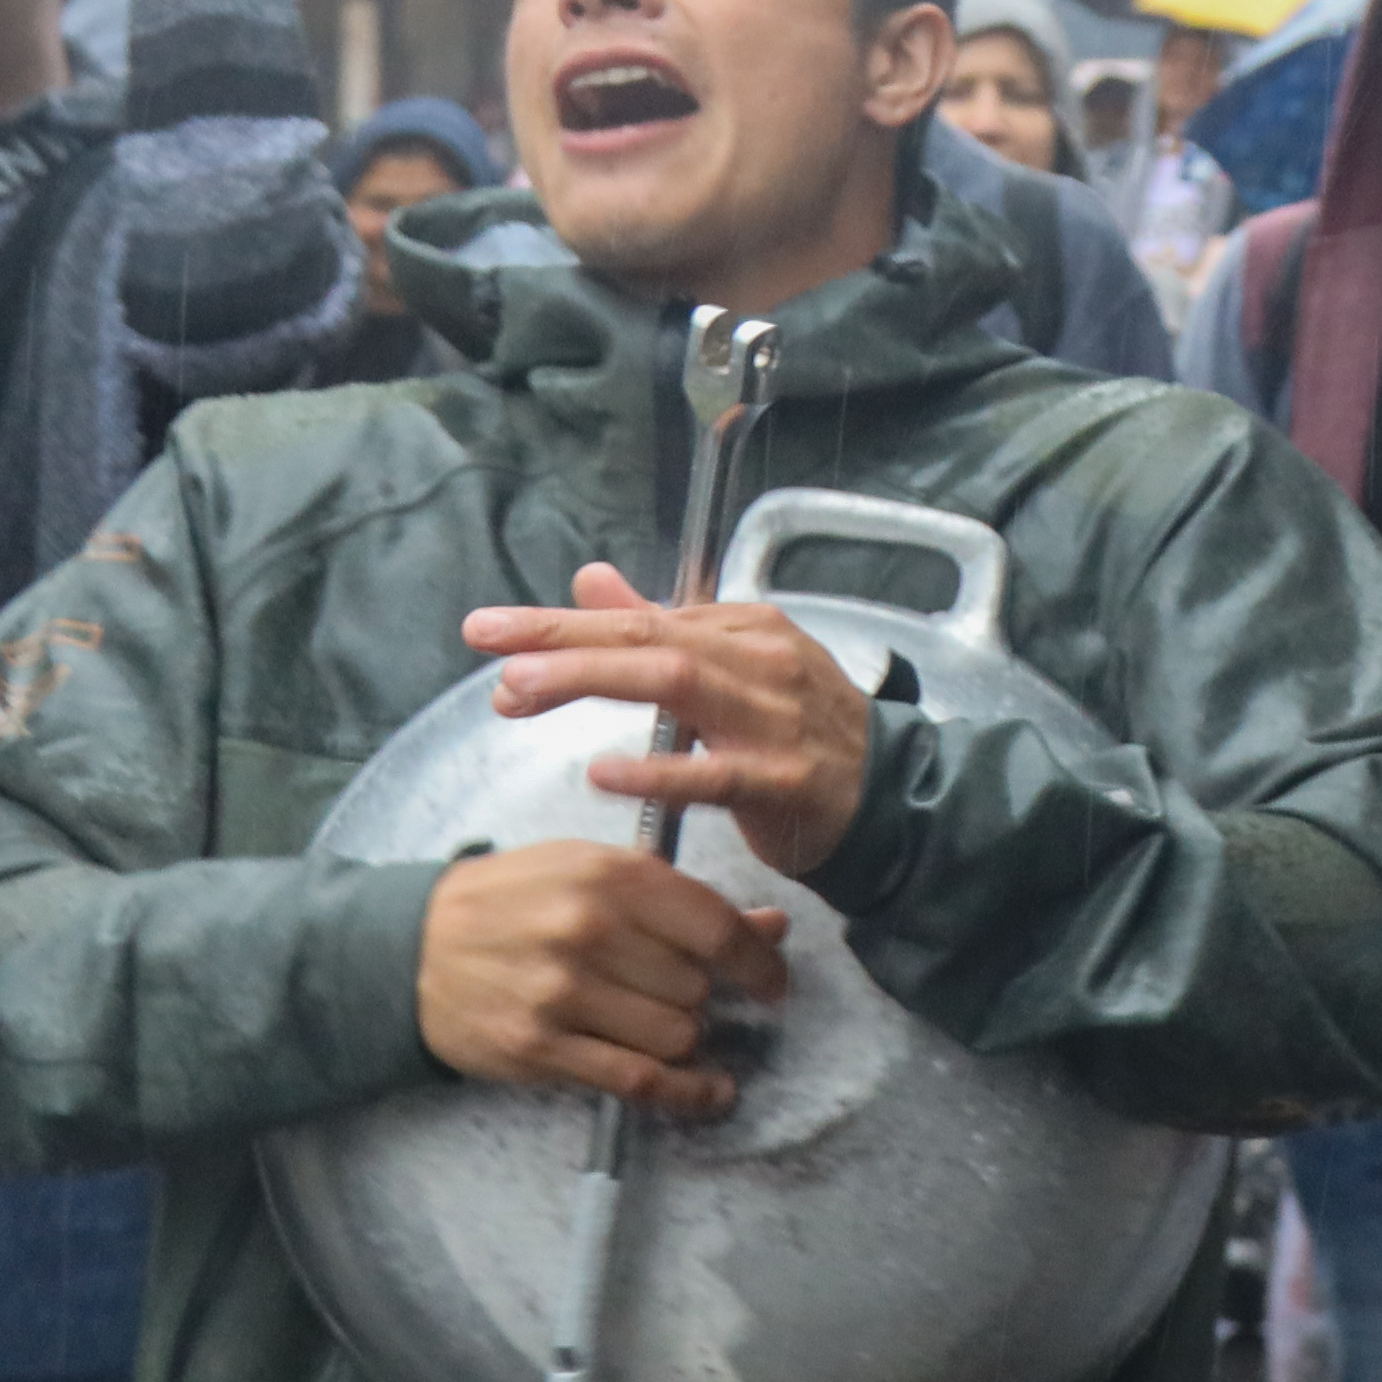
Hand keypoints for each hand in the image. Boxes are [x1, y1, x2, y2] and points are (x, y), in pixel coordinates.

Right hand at [415, 840, 789, 1118]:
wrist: (407, 947)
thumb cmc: (512, 901)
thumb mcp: (590, 871)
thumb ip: (681, 898)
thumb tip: (772, 927)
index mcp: (610, 876)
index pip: (716, 927)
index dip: (758, 962)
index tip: (772, 981)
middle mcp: (588, 931)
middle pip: (697, 986)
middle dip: (700, 996)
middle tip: (675, 993)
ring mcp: (561, 993)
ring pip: (677, 1034)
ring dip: (683, 1037)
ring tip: (656, 1023)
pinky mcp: (538, 1048)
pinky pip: (639, 1081)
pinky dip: (687, 1093)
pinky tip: (711, 1092)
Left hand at [463, 566, 874, 878]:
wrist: (892, 801)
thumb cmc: (802, 734)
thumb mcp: (735, 668)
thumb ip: (659, 627)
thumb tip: (589, 580)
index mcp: (747, 629)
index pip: (640, 620)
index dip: (559, 626)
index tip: (489, 634)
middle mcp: (762, 661)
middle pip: (650, 640)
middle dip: (560, 639)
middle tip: (488, 645)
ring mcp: (776, 719)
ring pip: (676, 685)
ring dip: (592, 681)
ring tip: (520, 690)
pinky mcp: (785, 779)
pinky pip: (713, 773)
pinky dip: (657, 770)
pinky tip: (602, 772)